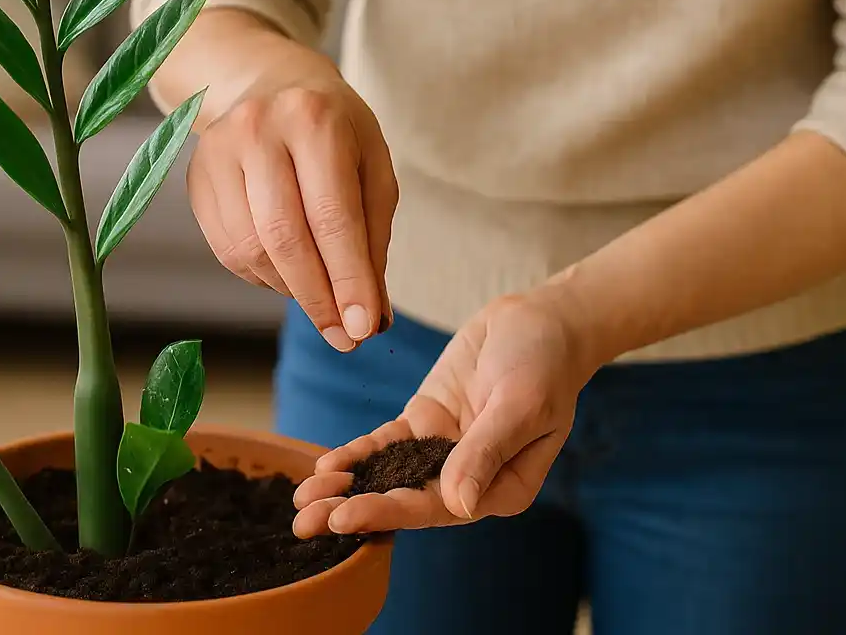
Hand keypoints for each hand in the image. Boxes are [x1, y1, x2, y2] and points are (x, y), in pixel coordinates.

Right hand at [187, 43, 396, 349]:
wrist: (271, 83)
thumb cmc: (335, 132)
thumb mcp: (372, 168)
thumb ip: (373, 240)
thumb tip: (371, 318)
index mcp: (314, 119)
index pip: (332, 215)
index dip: (348, 279)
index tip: (363, 329)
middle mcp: (258, 128)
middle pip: (284, 237)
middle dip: (317, 297)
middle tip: (344, 337)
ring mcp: (217, 151)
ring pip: (251, 250)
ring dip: (290, 288)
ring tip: (319, 291)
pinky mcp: (196, 176)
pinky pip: (227, 249)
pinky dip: (262, 275)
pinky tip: (286, 269)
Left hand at [292, 289, 595, 534]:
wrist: (540, 321)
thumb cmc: (545, 364)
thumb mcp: (520, 405)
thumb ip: (486, 451)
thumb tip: (458, 505)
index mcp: (502, 490)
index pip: (436, 508)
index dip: (388, 513)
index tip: (343, 517)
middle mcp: (470, 480)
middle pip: (404, 500)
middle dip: (353, 510)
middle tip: (303, 523)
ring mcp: (444, 451)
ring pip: (388, 475)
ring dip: (345, 488)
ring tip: (300, 499)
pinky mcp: (426, 423)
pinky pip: (386, 444)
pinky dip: (357, 454)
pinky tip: (324, 465)